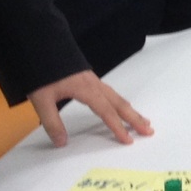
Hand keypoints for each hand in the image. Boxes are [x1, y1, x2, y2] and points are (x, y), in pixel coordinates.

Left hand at [27, 70, 152, 146]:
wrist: (42, 46)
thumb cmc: (43, 73)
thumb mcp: (42, 100)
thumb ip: (52, 122)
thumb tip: (62, 143)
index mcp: (86, 90)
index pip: (106, 112)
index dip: (118, 127)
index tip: (128, 140)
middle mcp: (95, 85)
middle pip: (119, 103)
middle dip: (135, 117)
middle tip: (149, 130)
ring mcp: (94, 81)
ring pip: (117, 97)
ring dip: (130, 110)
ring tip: (142, 120)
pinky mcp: (89, 79)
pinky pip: (111, 93)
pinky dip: (121, 102)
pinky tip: (121, 105)